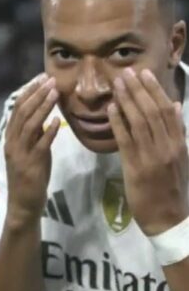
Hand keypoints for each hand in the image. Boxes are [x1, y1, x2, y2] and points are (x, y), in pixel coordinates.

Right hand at [4, 74, 60, 223]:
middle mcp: (12, 142)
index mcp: (10, 137)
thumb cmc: (28, 177)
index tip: (42, 77)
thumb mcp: (29, 151)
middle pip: (23, 112)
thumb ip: (34, 134)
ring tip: (55, 92)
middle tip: (50, 79)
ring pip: (30, 124)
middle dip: (37, 93)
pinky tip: (59, 120)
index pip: (17, 108)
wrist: (23, 204)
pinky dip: (49, 131)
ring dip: (43, 106)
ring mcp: (20, 154)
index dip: (29, 91)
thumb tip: (45, 114)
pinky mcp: (31, 165)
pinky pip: (41, 144)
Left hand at [108, 67, 188, 235]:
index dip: (155, 90)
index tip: (144, 73)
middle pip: (152, 111)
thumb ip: (177, 131)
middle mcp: (168, 146)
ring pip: (140, 122)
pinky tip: (110, 109)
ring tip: (117, 84)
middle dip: (139, 89)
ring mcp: (152, 156)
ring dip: (127, 101)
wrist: (169, 218)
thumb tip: (175, 104)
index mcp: (179, 143)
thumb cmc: (172, 186)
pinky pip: (126, 140)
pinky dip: (118, 122)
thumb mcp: (181, 156)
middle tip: (126, 72)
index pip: (167, 110)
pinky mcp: (136, 167)